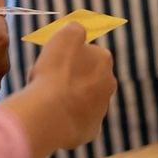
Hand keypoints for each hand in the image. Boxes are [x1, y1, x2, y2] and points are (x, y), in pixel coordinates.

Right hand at [0, 23, 115, 157]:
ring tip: (48, 97)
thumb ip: (75, 28)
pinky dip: (67, 117)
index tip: (55, 60)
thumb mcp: (64, 35)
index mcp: (104, 60)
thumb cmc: (55, 71)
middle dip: (73, 77)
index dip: (69, 55)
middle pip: (88, 76)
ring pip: (84, 99)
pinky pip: (78, 120)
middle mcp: (109, 84)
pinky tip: (53, 114)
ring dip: (70, 97)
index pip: (88, 52)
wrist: (50, 112)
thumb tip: (78, 29)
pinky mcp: (92, 129)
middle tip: (50, 78)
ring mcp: (101, 109)